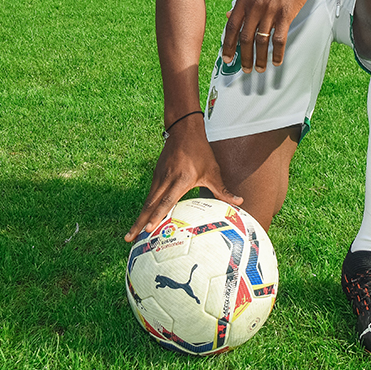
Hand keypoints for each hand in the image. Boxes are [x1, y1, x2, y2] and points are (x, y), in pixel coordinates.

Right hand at [124, 113, 242, 241]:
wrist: (183, 130)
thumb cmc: (200, 151)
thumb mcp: (213, 171)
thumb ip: (223, 190)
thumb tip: (240, 202)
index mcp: (181, 180)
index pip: (167, 201)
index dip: (158, 216)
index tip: (149, 229)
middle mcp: (166, 179)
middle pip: (150, 205)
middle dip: (140, 223)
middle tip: (130, 239)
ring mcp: (158, 177)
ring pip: (147, 201)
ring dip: (139, 217)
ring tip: (131, 234)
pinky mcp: (155, 176)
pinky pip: (149, 196)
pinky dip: (144, 209)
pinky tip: (141, 219)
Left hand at [221, 0, 320, 74]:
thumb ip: (241, 1)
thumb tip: (229, 15)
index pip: (231, 27)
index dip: (228, 46)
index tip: (227, 59)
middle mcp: (254, 5)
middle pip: (245, 38)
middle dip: (243, 57)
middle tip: (244, 69)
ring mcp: (270, 10)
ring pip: (261, 41)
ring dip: (259, 58)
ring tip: (260, 69)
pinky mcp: (286, 13)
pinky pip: (279, 39)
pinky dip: (277, 53)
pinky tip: (277, 61)